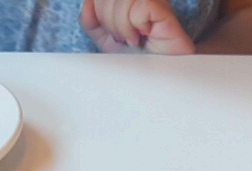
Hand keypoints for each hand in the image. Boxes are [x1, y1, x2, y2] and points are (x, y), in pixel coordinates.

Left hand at [81, 0, 195, 53]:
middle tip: (122, 38)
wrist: (156, 82)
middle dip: (107, 19)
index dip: (98, 11)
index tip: (112, 32)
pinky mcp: (163, 9)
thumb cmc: (136, 60)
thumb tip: (88, 2)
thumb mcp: (104, 41)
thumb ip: (90, 21)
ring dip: (121, 25)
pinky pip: (140, 5)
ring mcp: (153, 1)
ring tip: (132, 39)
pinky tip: (145, 35)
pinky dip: (136, 24)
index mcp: (125, 0)